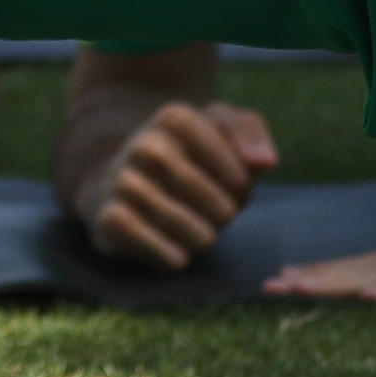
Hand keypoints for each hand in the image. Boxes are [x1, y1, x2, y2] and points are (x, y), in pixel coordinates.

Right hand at [72, 100, 278, 270]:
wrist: (114, 178)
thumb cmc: (183, 154)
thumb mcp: (218, 126)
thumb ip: (250, 132)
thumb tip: (265, 163)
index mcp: (176, 117)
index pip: (240, 173)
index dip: (244, 189)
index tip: (234, 187)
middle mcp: (145, 145)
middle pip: (221, 207)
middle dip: (226, 216)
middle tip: (217, 213)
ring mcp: (123, 183)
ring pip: (197, 234)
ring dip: (204, 238)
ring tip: (198, 230)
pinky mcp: (110, 221)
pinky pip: (166, 255)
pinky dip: (178, 258)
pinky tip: (175, 249)